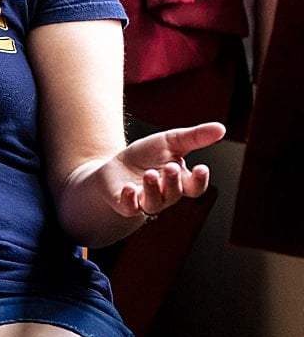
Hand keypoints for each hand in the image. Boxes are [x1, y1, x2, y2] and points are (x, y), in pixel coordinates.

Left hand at [99, 122, 225, 219]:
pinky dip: (130, 199)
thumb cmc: (146, 155)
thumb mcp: (170, 141)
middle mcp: (165, 195)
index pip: (195, 187)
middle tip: (170, 167)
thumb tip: (222, 128)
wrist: (115, 164)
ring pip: (154, 203)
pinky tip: (130, 188)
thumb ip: (195, 137)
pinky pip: (130, 208)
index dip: (200, 180)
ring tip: (150, 174)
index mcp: (179, 181)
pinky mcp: (125, 204)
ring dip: (153, 189)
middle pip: (175, 193)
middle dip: (174, 181)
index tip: (201, 168)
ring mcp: (145, 201)